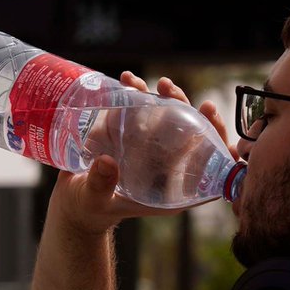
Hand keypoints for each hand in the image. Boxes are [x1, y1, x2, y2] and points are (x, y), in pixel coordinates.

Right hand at [48, 71, 236, 234]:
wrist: (72, 202)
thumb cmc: (88, 209)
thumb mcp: (95, 201)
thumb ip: (101, 185)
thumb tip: (107, 162)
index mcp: (170, 190)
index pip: (207, 168)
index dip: (217, 144)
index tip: (210, 120)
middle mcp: (167, 168)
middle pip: (194, 138)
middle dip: (192, 111)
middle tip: (174, 93)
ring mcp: (152, 150)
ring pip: (174, 121)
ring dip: (171, 98)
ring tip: (159, 84)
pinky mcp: (134, 136)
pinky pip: (144, 112)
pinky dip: (139, 94)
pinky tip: (128, 80)